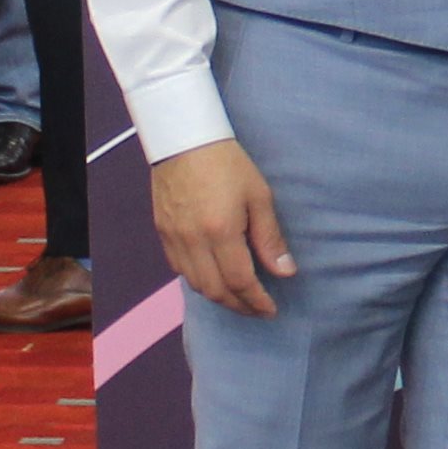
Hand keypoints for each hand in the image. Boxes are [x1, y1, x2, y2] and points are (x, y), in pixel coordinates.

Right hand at [150, 140, 297, 316]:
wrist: (184, 139)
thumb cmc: (227, 162)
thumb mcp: (259, 196)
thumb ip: (270, 238)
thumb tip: (285, 271)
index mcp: (220, 231)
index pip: (240, 281)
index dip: (256, 301)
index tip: (271, 310)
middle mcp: (193, 241)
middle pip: (215, 291)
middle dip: (239, 306)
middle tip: (257, 308)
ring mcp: (174, 238)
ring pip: (195, 284)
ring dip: (219, 296)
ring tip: (239, 296)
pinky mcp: (162, 232)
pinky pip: (179, 269)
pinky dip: (199, 280)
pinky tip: (214, 276)